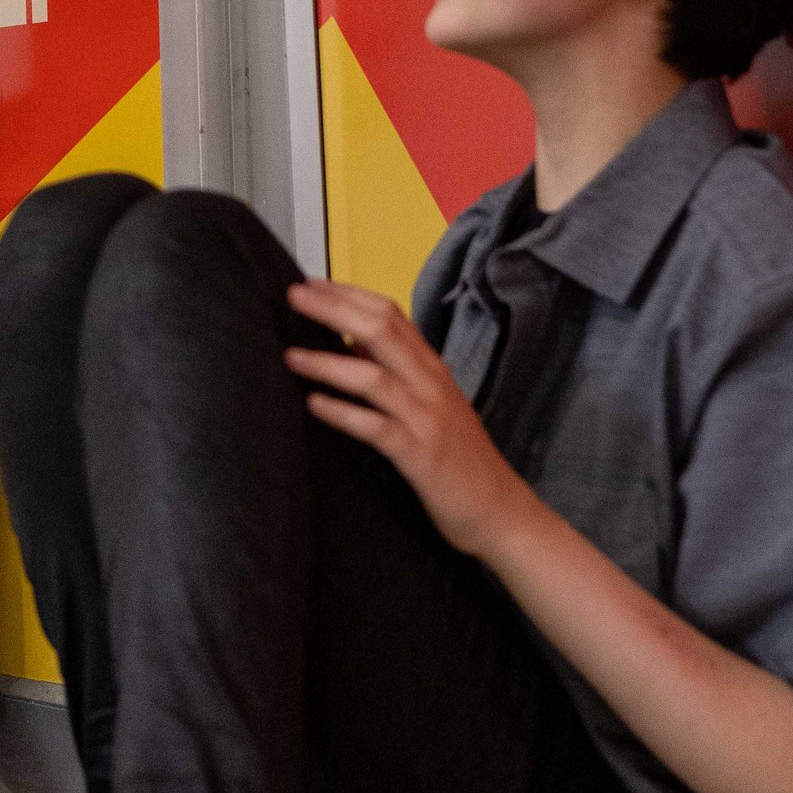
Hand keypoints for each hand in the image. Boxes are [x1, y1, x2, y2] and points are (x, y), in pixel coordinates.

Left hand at [286, 279, 534, 565]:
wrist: (500, 510)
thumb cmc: (460, 458)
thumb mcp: (431, 403)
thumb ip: (395, 371)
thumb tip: (347, 340)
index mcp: (432, 368)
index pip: (391, 313)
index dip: (349, 293)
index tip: (311, 282)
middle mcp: (430, 384)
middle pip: (380, 330)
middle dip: (334, 309)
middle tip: (293, 296)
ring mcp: (426, 418)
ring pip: (374, 377)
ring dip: (328, 362)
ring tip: (291, 356)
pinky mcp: (420, 456)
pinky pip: (376, 429)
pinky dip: (343, 414)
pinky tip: (314, 405)